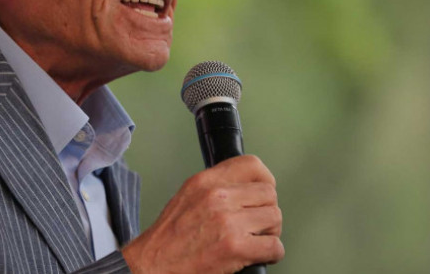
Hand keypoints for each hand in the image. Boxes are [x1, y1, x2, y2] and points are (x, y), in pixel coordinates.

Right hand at [121, 155, 283, 273]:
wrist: (154, 263)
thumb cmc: (169, 237)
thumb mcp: (187, 196)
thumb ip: (215, 187)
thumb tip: (243, 187)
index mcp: (205, 181)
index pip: (251, 164)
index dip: (265, 179)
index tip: (264, 190)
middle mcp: (217, 196)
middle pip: (269, 193)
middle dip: (267, 210)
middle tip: (256, 223)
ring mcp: (228, 221)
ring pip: (275, 218)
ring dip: (269, 232)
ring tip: (255, 239)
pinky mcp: (235, 247)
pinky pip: (274, 246)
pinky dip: (271, 254)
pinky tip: (256, 255)